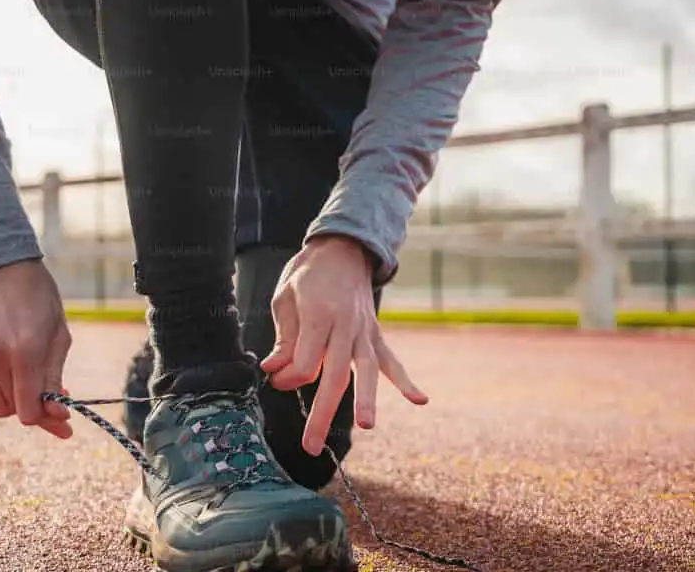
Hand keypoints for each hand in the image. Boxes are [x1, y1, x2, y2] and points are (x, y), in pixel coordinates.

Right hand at [0, 259, 72, 438]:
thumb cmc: (37, 295)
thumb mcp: (58, 333)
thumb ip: (55, 376)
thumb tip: (57, 413)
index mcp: (24, 352)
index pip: (29, 411)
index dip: (48, 421)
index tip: (65, 421)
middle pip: (12, 412)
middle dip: (36, 410)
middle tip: (55, 398)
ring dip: (17, 399)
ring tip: (35, 379)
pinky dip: (2, 386)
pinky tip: (15, 368)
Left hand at [260, 235, 427, 455]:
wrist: (343, 248)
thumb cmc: (308, 274)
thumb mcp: (285, 297)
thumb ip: (285, 337)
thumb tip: (275, 370)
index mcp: (319, 314)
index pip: (305, 362)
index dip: (287, 377)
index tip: (276, 376)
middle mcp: (345, 325)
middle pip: (335, 376)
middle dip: (322, 413)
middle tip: (311, 446)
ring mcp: (365, 331)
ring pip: (367, 372)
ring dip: (367, 400)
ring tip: (367, 425)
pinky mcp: (376, 334)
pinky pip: (392, 360)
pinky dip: (406, 381)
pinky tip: (420, 400)